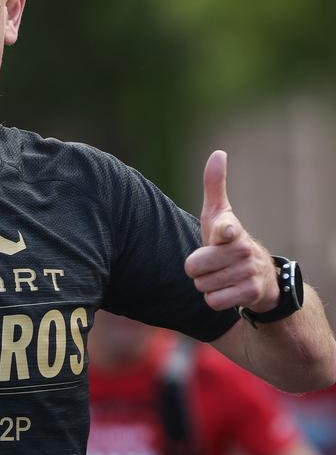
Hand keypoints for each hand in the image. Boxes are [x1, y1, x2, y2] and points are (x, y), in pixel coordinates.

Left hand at [184, 151, 278, 312]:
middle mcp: (243, 249)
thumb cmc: (227, 242)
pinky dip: (215, 299)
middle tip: (211, 264)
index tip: (224, 232)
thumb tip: (218, 153)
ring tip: (220, 276)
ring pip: (201, 285)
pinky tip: (228, 290)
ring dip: (205, 285)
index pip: (225, 230)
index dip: (223, 232)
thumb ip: (215, 186)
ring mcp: (249, 272)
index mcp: (231, 230)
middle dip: (195, 270)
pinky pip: (212, 301)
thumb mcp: (218, 214)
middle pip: (193, 267)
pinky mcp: (251, 294)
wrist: (260, 277)